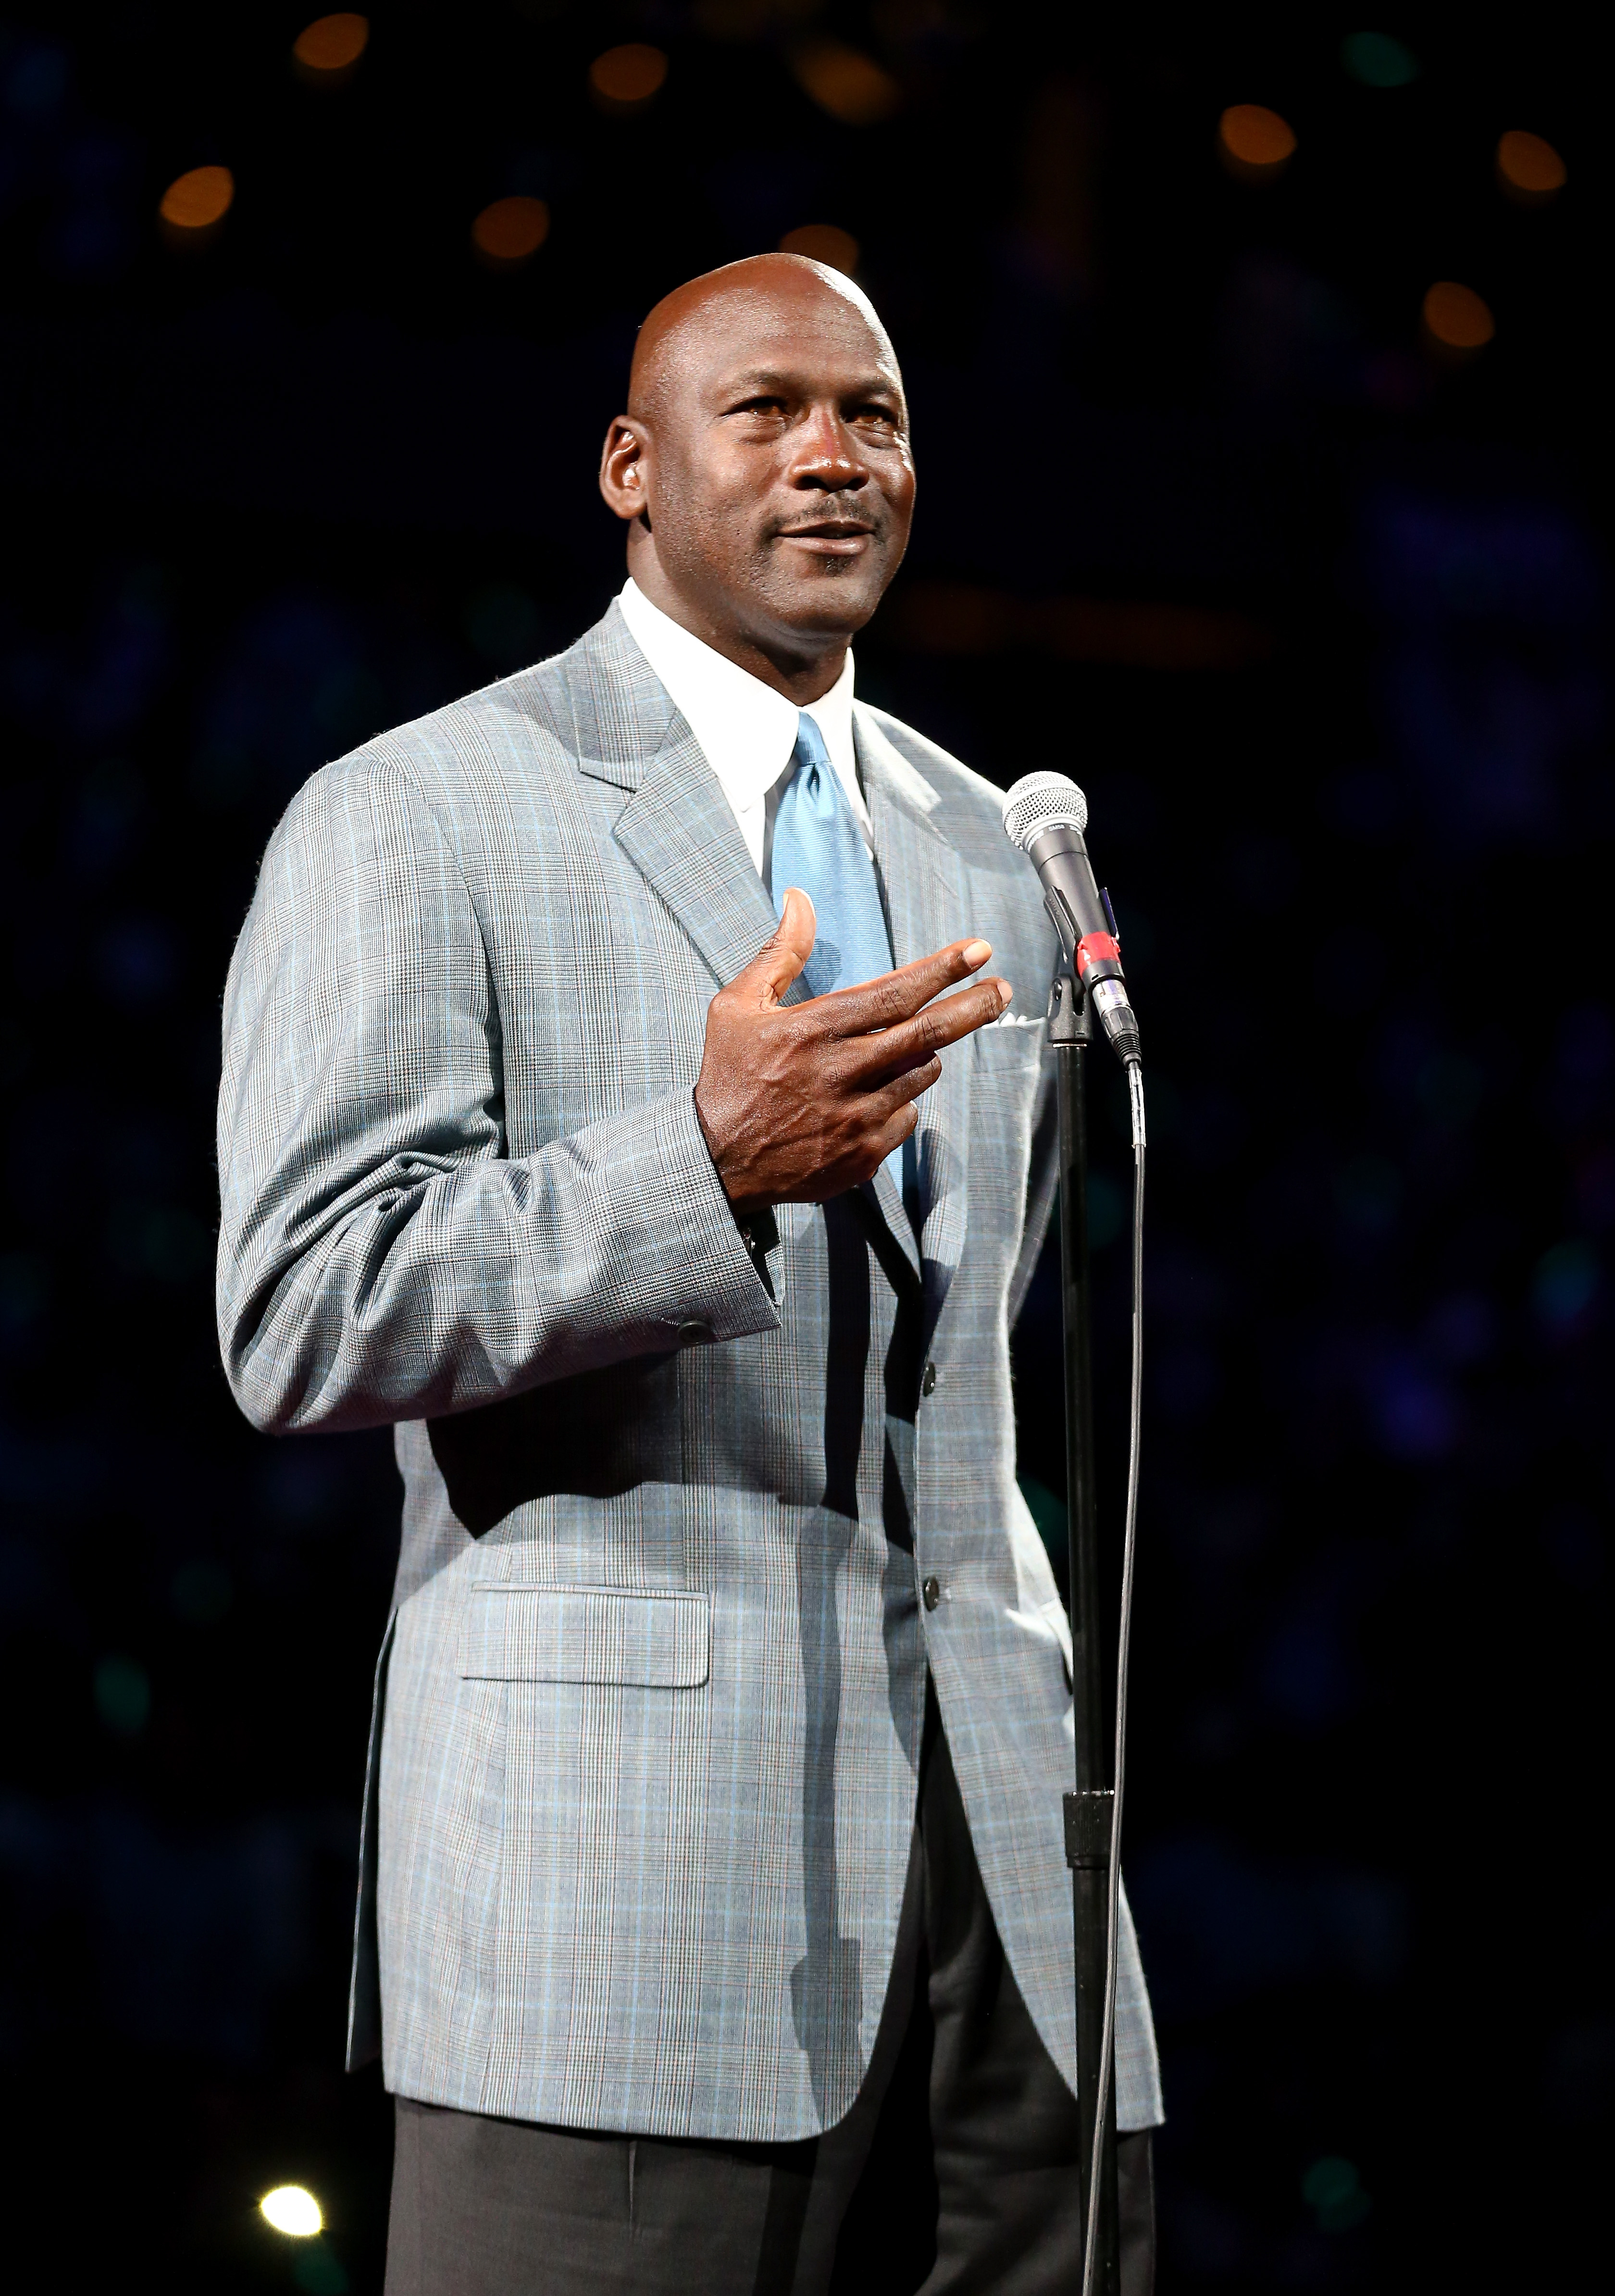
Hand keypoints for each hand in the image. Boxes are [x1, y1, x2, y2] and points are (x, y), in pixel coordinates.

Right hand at [693, 888, 1011, 1216]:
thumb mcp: (737, 1006)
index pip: (894, 993)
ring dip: (921, 1057)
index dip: (942, 970)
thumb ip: (779, 953)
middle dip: (972, 1007)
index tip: (978, 950)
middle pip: (927, 1033)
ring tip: (894, 1053)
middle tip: (1000, 989)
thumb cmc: (728, 1077)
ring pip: (921, 1074)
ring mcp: (856, 1117)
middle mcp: (841, 1072)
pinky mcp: (864, 1155)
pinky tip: (868, 1100)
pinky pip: (906, 1118)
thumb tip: (799, 900)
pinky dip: (899, 1102)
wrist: (716, 1162)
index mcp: (813, 1030)